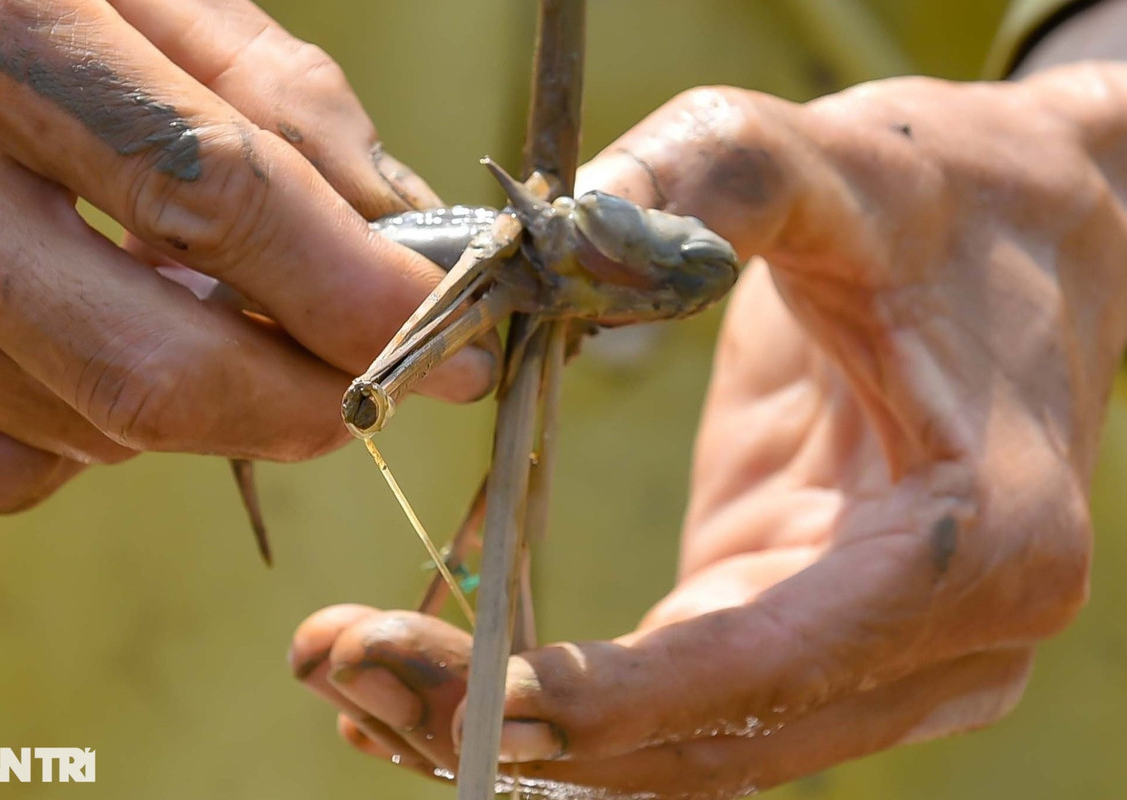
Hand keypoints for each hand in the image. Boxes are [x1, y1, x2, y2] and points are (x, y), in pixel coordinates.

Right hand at [0, 0, 492, 511]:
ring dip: (214, 404)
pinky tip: (117, 351)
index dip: (362, 295)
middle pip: (165, 370)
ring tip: (229, 319)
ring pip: (102, 430)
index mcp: (8, 39)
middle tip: (389, 383)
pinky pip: (17, 472)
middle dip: (314, 402)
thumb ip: (276, 91)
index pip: (227, 204)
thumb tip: (400, 224)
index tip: (455, 344)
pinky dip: (105, 439)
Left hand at [289, 63, 1126, 796]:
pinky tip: (451, 693)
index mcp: (970, 546)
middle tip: (341, 672)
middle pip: (702, 744)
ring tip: (358, 687)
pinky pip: (687, 714)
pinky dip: (570, 721)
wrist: (1043, 243)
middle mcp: (945, 644)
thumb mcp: (839, 162)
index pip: (752, 672)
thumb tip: (539, 239)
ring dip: (521, 742)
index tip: (415, 672)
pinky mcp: (822, 637)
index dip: (579, 699)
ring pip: (687, 756)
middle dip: (510, 729)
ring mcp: (888, 661)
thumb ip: (701, 184)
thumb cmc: (954, 203)